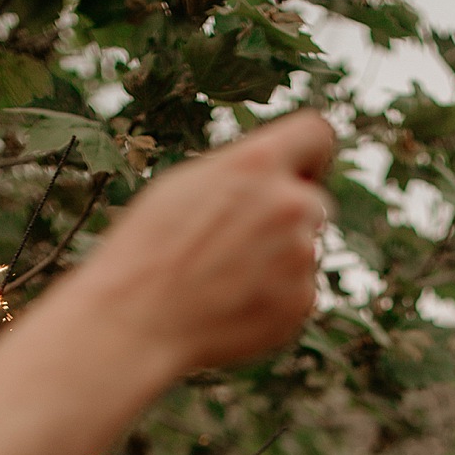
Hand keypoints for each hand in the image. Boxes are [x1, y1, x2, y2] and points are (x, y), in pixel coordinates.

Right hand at [80, 112, 332, 377]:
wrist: (138, 320)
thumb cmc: (149, 249)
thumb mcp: (187, 184)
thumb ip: (242, 175)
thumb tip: (275, 178)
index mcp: (258, 163)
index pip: (316, 134)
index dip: (307, 156)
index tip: (297, 173)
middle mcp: (290, 203)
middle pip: (312, 201)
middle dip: (286, 217)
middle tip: (238, 242)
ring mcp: (302, 256)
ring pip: (304, 250)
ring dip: (278, 260)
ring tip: (224, 279)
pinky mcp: (302, 301)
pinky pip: (299, 292)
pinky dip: (275, 299)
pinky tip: (233, 305)